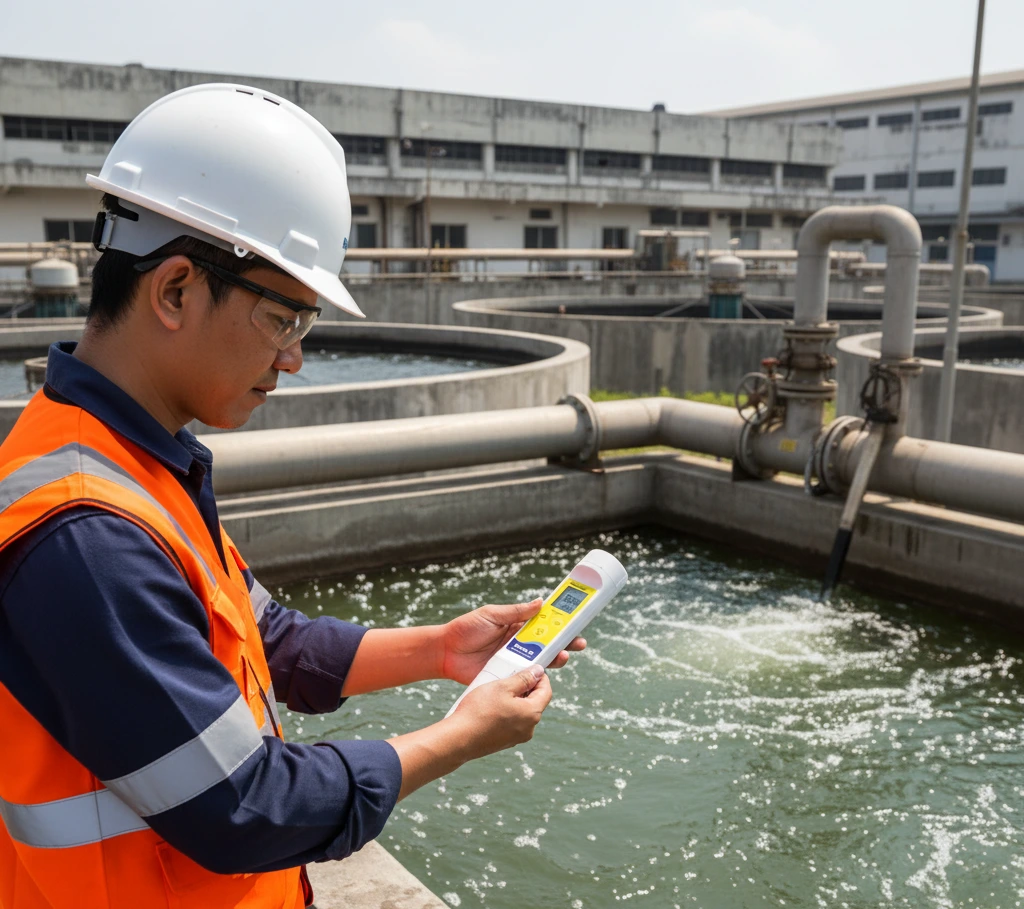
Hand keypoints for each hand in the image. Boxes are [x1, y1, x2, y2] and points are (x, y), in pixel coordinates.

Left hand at [441, 598, 585, 683]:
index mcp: (517, 626)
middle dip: (566, 643)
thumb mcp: (492, 614)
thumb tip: (541, 602)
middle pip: (548, 644)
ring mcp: (514, 661)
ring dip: (555, 659)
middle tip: (579, 643)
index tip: (577, 621)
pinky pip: (524, 677)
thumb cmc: (466, 629)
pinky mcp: (507, 676)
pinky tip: (543, 674)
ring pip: (541, 661)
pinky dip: (536, 676)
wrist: (445, 652)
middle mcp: (519, 644)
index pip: (544, 625)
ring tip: (563, 656)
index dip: (560, 624)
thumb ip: (516, 612)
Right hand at [447, 665, 551, 758]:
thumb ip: (523, 678)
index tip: (530, 668)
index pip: (546, 691)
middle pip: (535, 702)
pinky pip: (512, 722)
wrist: (459, 739)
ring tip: (499, 689)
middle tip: (511, 675)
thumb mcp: (502, 687)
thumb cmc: (479, 711)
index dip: (540, 677)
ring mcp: (517, 737)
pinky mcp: (505, 742)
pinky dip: (507, 711)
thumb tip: (539, 672)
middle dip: (526, 687)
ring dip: (515, 699)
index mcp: (532, 714)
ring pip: (523, 712)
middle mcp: (529, 728)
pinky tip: (492, 705)